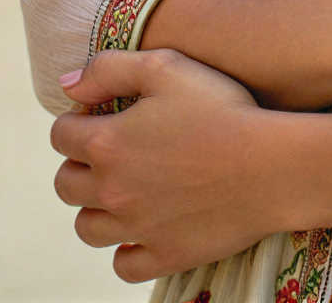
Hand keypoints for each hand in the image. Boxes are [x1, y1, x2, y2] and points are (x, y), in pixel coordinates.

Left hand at [52, 50, 286, 282]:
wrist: (271, 165)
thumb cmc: (222, 109)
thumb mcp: (167, 66)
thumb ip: (109, 68)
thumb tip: (67, 85)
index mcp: (106, 143)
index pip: (61, 135)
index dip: (77, 121)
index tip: (103, 116)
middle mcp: (111, 190)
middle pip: (66, 184)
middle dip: (79, 166)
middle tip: (112, 154)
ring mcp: (136, 228)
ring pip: (87, 228)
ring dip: (96, 209)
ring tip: (123, 192)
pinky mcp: (164, 255)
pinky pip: (124, 265)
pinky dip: (126, 251)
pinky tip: (143, 231)